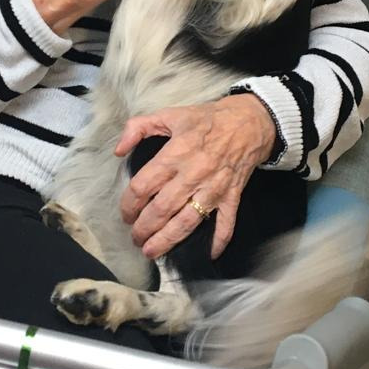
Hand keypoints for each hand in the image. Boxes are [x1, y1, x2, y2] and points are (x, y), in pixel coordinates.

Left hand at [115, 94, 276, 260]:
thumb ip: (137, 128)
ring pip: (187, 221)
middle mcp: (193, 173)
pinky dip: (218, 240)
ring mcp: (214, 187)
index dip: (129, 204)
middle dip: (144, 228)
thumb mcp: (169, 114)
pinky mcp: (232, 196)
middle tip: (135, 238)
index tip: (125, 214)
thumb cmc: (207, 119)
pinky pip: (226, 223)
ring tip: (152, 252)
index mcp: (175, 153)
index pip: (143, 186)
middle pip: (162, 209)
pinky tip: (208, 255)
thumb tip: (118, 150)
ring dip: (168, 240)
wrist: (249, 122)